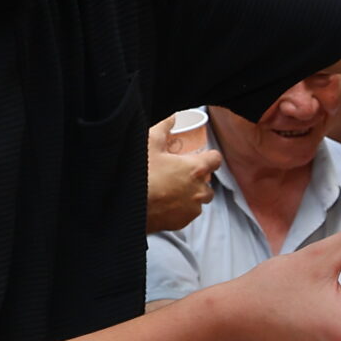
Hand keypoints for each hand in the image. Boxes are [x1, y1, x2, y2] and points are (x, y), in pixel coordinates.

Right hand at [145, 116, 222, 233]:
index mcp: (195, 169)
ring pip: (198, 200)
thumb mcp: (149, 144)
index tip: (200, 156)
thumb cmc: (140, 174)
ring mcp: (193, 208)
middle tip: (176, 173)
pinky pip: (187, 213)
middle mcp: (200, 190)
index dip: (208, 156)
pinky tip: (164, 202)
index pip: (215, 159)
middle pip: (207, 182)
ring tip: (169, 189)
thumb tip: (171, 117)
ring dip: (189, 194)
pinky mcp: (183, 222)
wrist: (125, 206)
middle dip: (196, 178)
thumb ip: (163, 127)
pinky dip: (180, 208)